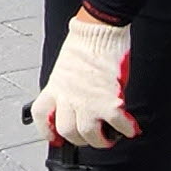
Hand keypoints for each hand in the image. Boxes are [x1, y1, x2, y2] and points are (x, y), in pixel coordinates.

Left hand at [34, 13, 137, 148]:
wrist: (99, 30)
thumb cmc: (85, 42)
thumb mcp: (65, 66)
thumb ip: (67, 85)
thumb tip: (76, 99)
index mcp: (55, 86)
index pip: (41, 115)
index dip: (46, 130)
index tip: (54, 138)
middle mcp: (68, 97)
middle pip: (66, 131)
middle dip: (79, 140)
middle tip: (89, 137)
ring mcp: (88, 101)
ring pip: (88, 134)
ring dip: (100, 141)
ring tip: (108, 138)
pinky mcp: (109, 100)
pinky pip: (117, 124)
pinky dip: (125, 129)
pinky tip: (129, 128)